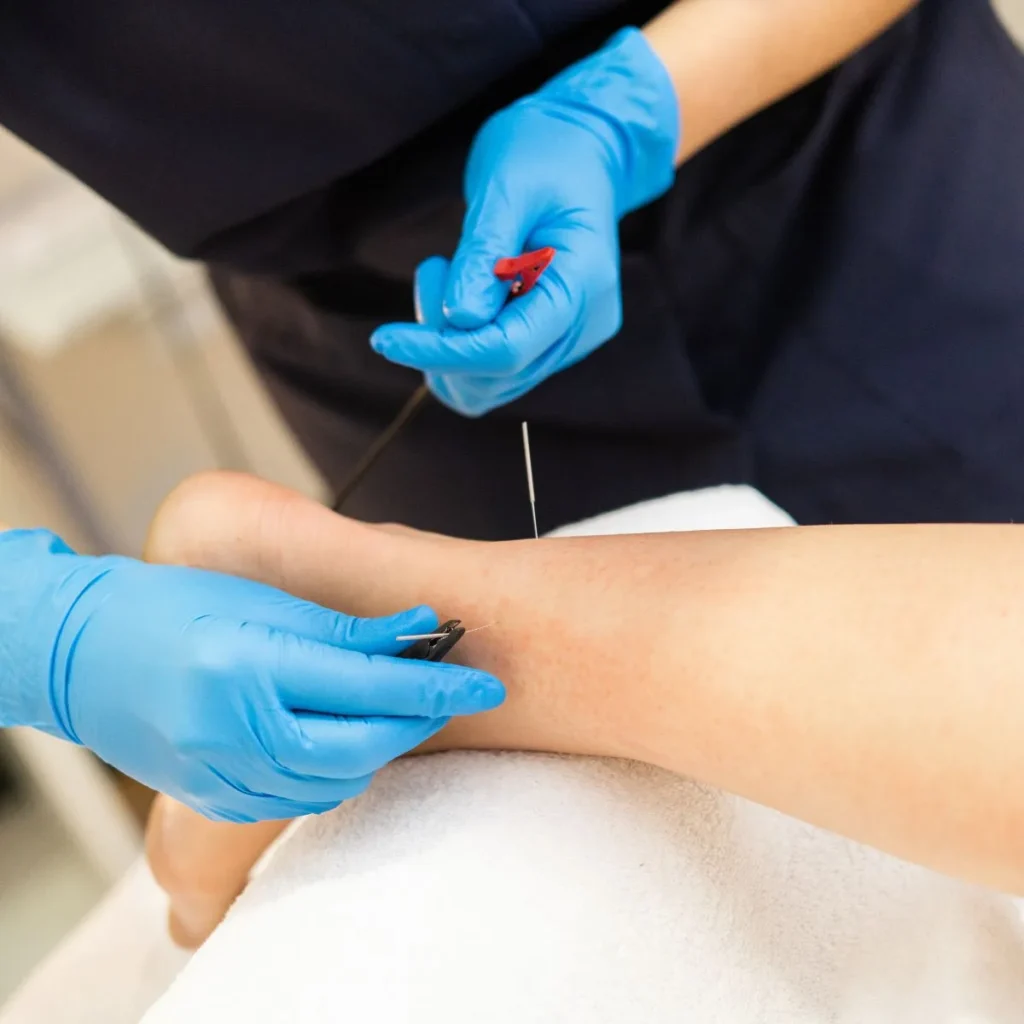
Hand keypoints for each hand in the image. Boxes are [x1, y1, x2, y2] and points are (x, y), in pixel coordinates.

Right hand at [0, 529, 503, 821]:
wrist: (85, 656)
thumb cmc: (172, 609)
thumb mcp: (260, 599)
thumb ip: (343, 628)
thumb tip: (420, 629)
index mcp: (247, 665)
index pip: (366, 685)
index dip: (434, 684)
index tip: (487, 681)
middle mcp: (233, 728)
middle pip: (358, 746)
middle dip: (417, 721)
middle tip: (455, 693)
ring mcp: (220, 773)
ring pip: (334, 780)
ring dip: (383, 746)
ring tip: (407, 707)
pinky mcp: (214, 797)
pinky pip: (299, 799)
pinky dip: (339, 773)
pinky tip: (352, 739)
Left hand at [370, 28, 679, 416]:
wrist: (578, 150)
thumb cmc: (544, 152)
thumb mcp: (507, 186)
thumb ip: (485, 254)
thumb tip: (461, 319)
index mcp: (583, 284)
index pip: (508, 349)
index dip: (442, 351)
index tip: (384, 337)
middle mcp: (582, 326)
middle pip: (495, 374)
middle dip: (442, 339)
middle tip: (434, 268)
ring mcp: (568, 340)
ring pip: (488, 384)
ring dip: (447, 344)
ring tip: (448, 272)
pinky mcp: (548, 343)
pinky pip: (491, 370)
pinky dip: (459, 343)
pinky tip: (461, 291)